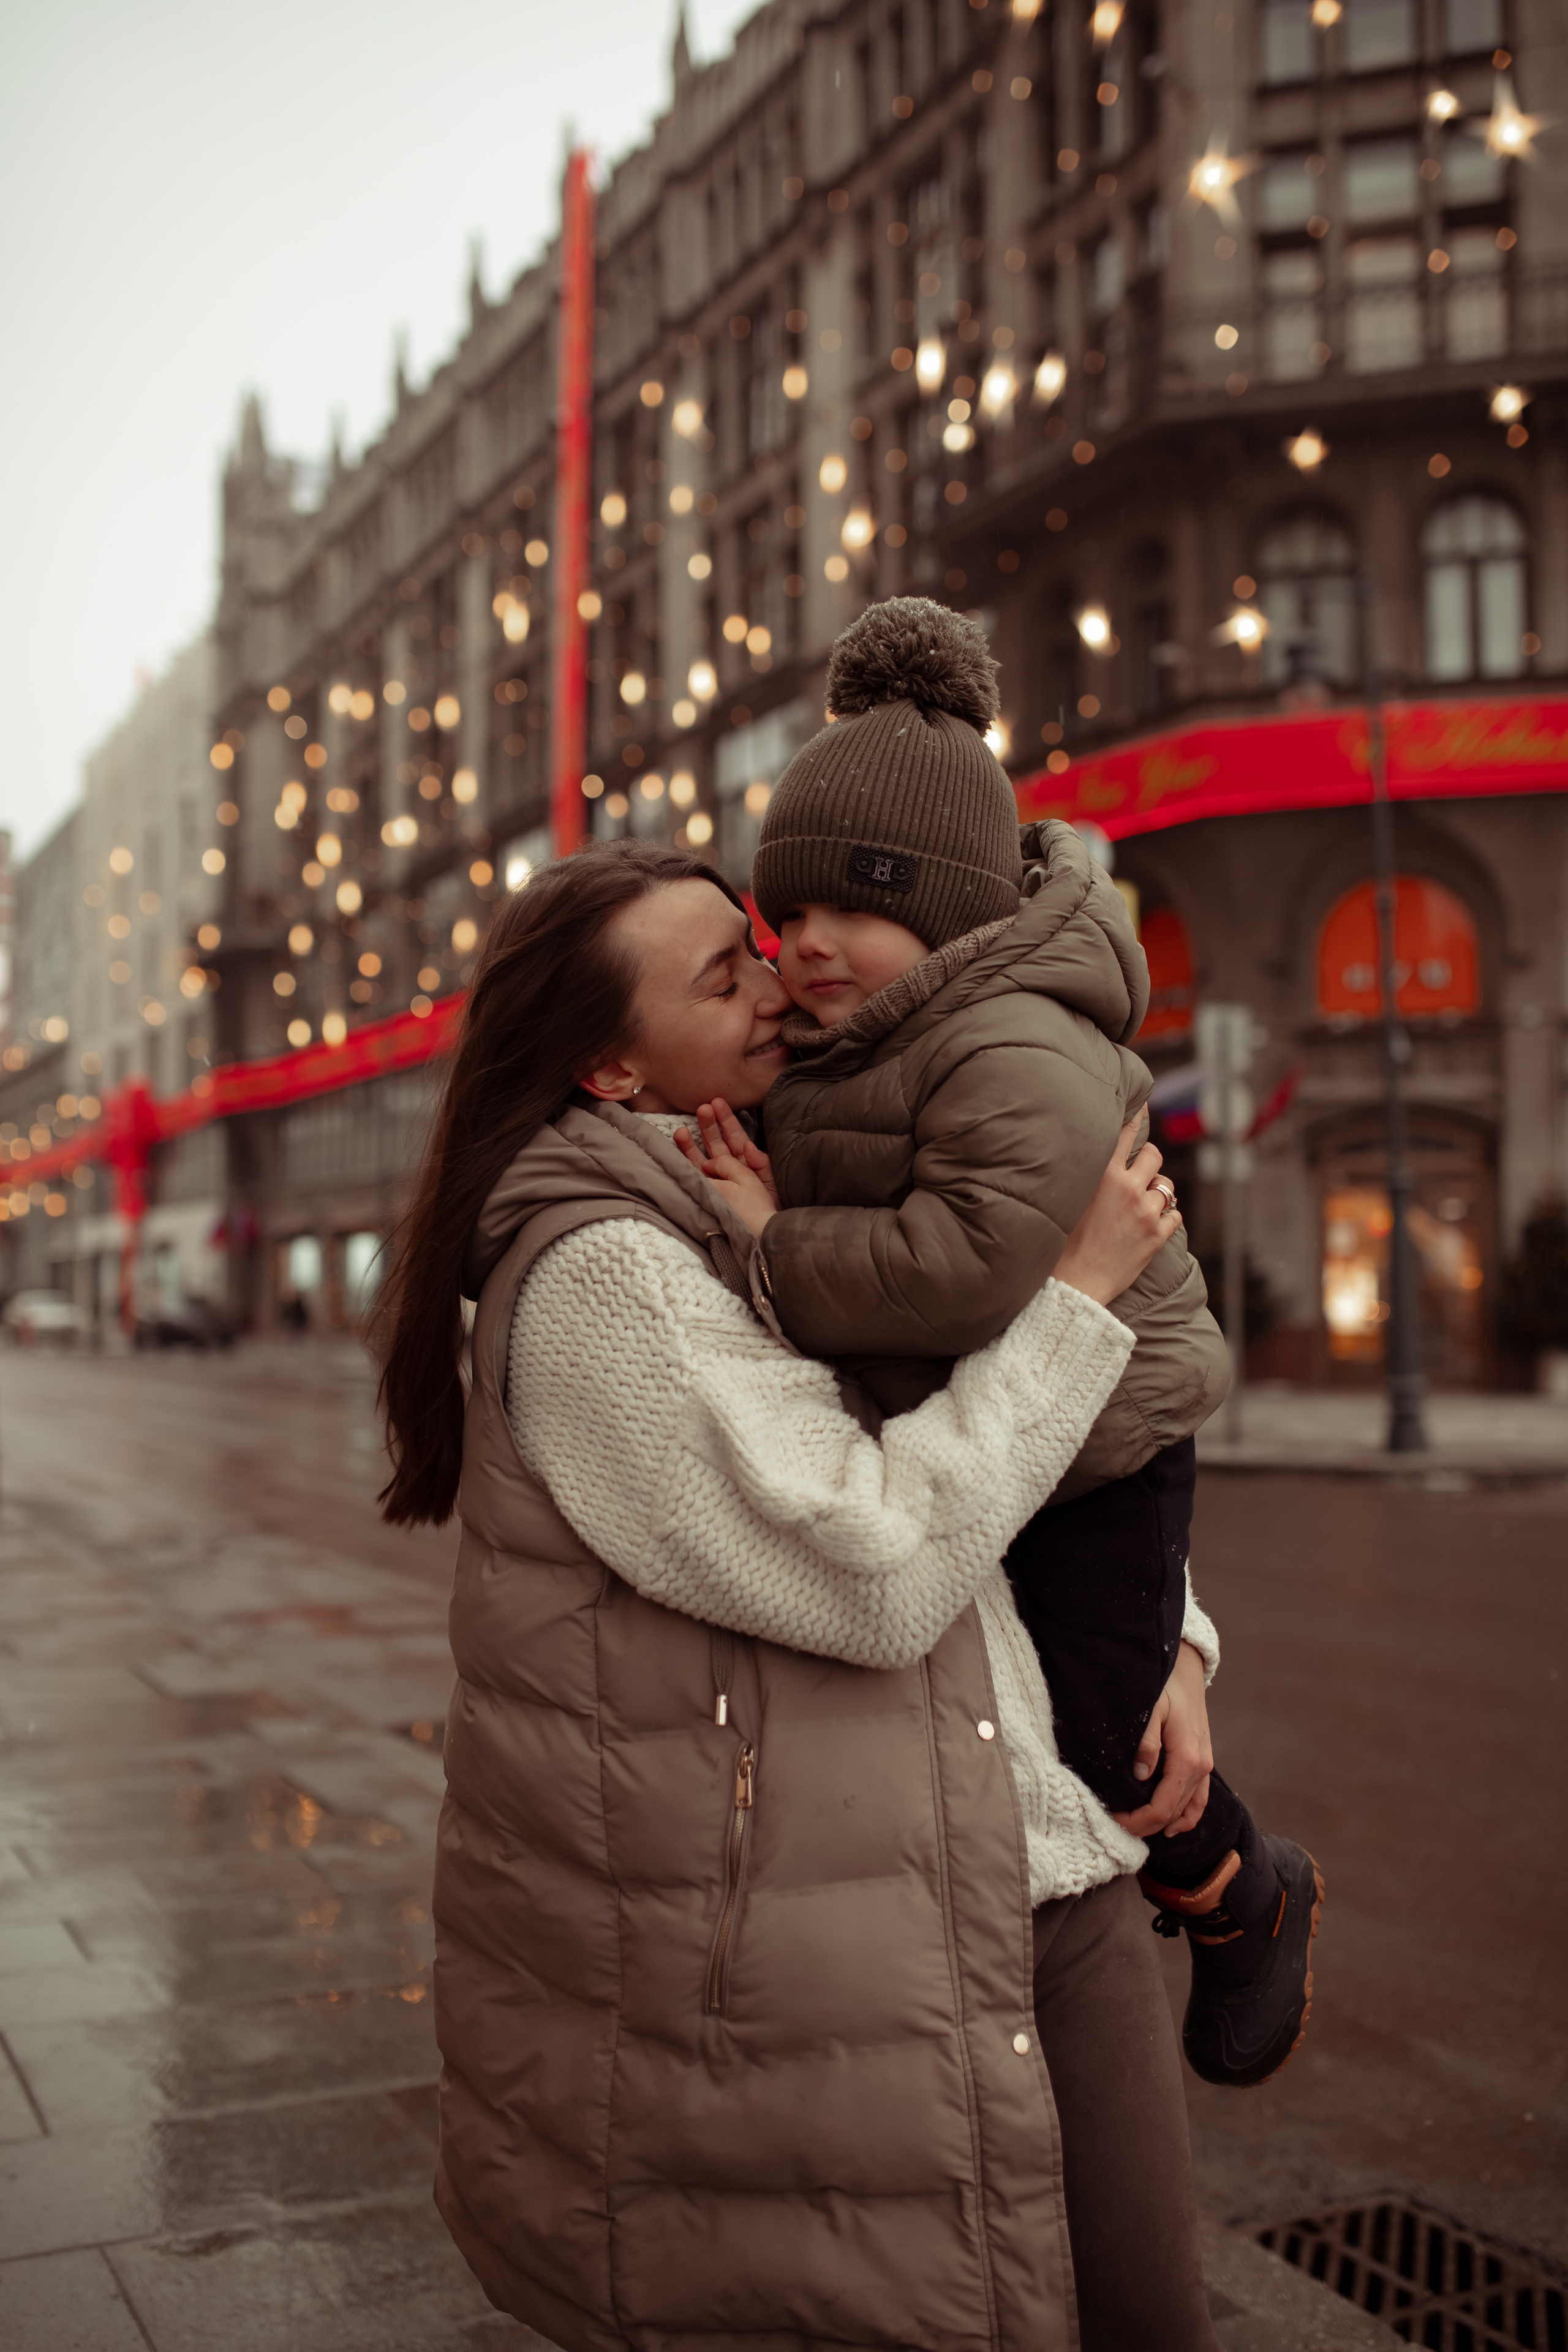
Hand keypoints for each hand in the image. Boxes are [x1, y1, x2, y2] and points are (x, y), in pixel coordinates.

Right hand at [673, 1097, 778, 1239]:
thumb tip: (748, 1146)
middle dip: (709, 1126)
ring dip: (691, 1145)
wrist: (762, 1234)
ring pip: (701, 1160)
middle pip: (717, 1144)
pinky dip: (684, 1167)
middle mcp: (730, 1171)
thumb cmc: (768, 1207)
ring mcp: (717, 1183)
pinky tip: (675, 1157)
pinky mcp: (708, 1196)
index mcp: (747, 1164)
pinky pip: (694, 1179)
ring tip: (680, 1131)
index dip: (726, 1120)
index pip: (735, 1137)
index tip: (717, 1103)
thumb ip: (760, 1162)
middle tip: (701, 1108)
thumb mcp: (769, 1181)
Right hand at [1051, 1121, 1181, 1306]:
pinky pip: (1175, 1215)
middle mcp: (1128, 1189)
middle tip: (1141, 1168)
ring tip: (1144, 1201)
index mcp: (1103, 1176)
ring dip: (1158, 1191)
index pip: (1126, 1135)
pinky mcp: (1157, 1236)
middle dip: (1149, 1159)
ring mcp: (1146, 1213)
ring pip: (1166, 1187)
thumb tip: (1099, 1160)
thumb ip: (1088, 1177)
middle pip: (1154, 1156)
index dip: (1136, 1117)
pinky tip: (1153, 1222)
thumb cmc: (1062, 1244)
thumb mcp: (1070, 1200)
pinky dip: (1167, 1216)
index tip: (1142, 1104)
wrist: (1073, 1286)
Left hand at [1111, 1641, 1212, 1839]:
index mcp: (1187, 1759)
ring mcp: (1205, 1766)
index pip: (1163, 1806)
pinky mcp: (1204, 1761)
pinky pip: (1200, 1799)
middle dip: (1145, 1825)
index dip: (1139, 1820)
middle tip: (1116, 1827)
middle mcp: (1200, 1767)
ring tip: (1137, 1830)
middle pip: (1173, 1812)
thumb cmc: (1165, 1686)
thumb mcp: (1151, 1709)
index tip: (1115, 1820)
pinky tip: (1173, 1826)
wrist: (1185, 1669)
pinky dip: (1187, 1816)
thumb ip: (1146, 1742)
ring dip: (1163, 1823)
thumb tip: (1140, 1776)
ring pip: (1187, 1810)